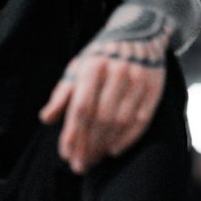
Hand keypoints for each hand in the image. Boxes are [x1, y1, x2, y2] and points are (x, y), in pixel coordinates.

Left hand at [38, 5, 173, 172]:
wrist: (140, 33)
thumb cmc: (100, 57)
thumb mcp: (77, 68)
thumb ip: (62, 94)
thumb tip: (45, 119)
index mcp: (93, 67)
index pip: (80, 109)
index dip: (72, 135)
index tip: (66, 155)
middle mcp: (116, 72)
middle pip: (99, 119)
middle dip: (87, 146)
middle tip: (79, 166)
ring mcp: (138, 80)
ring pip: (120, 122)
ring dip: (105, 145)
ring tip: (93, 161)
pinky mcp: (154, 87)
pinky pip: (141, 120)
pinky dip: (127, 139)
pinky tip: (114, 151)